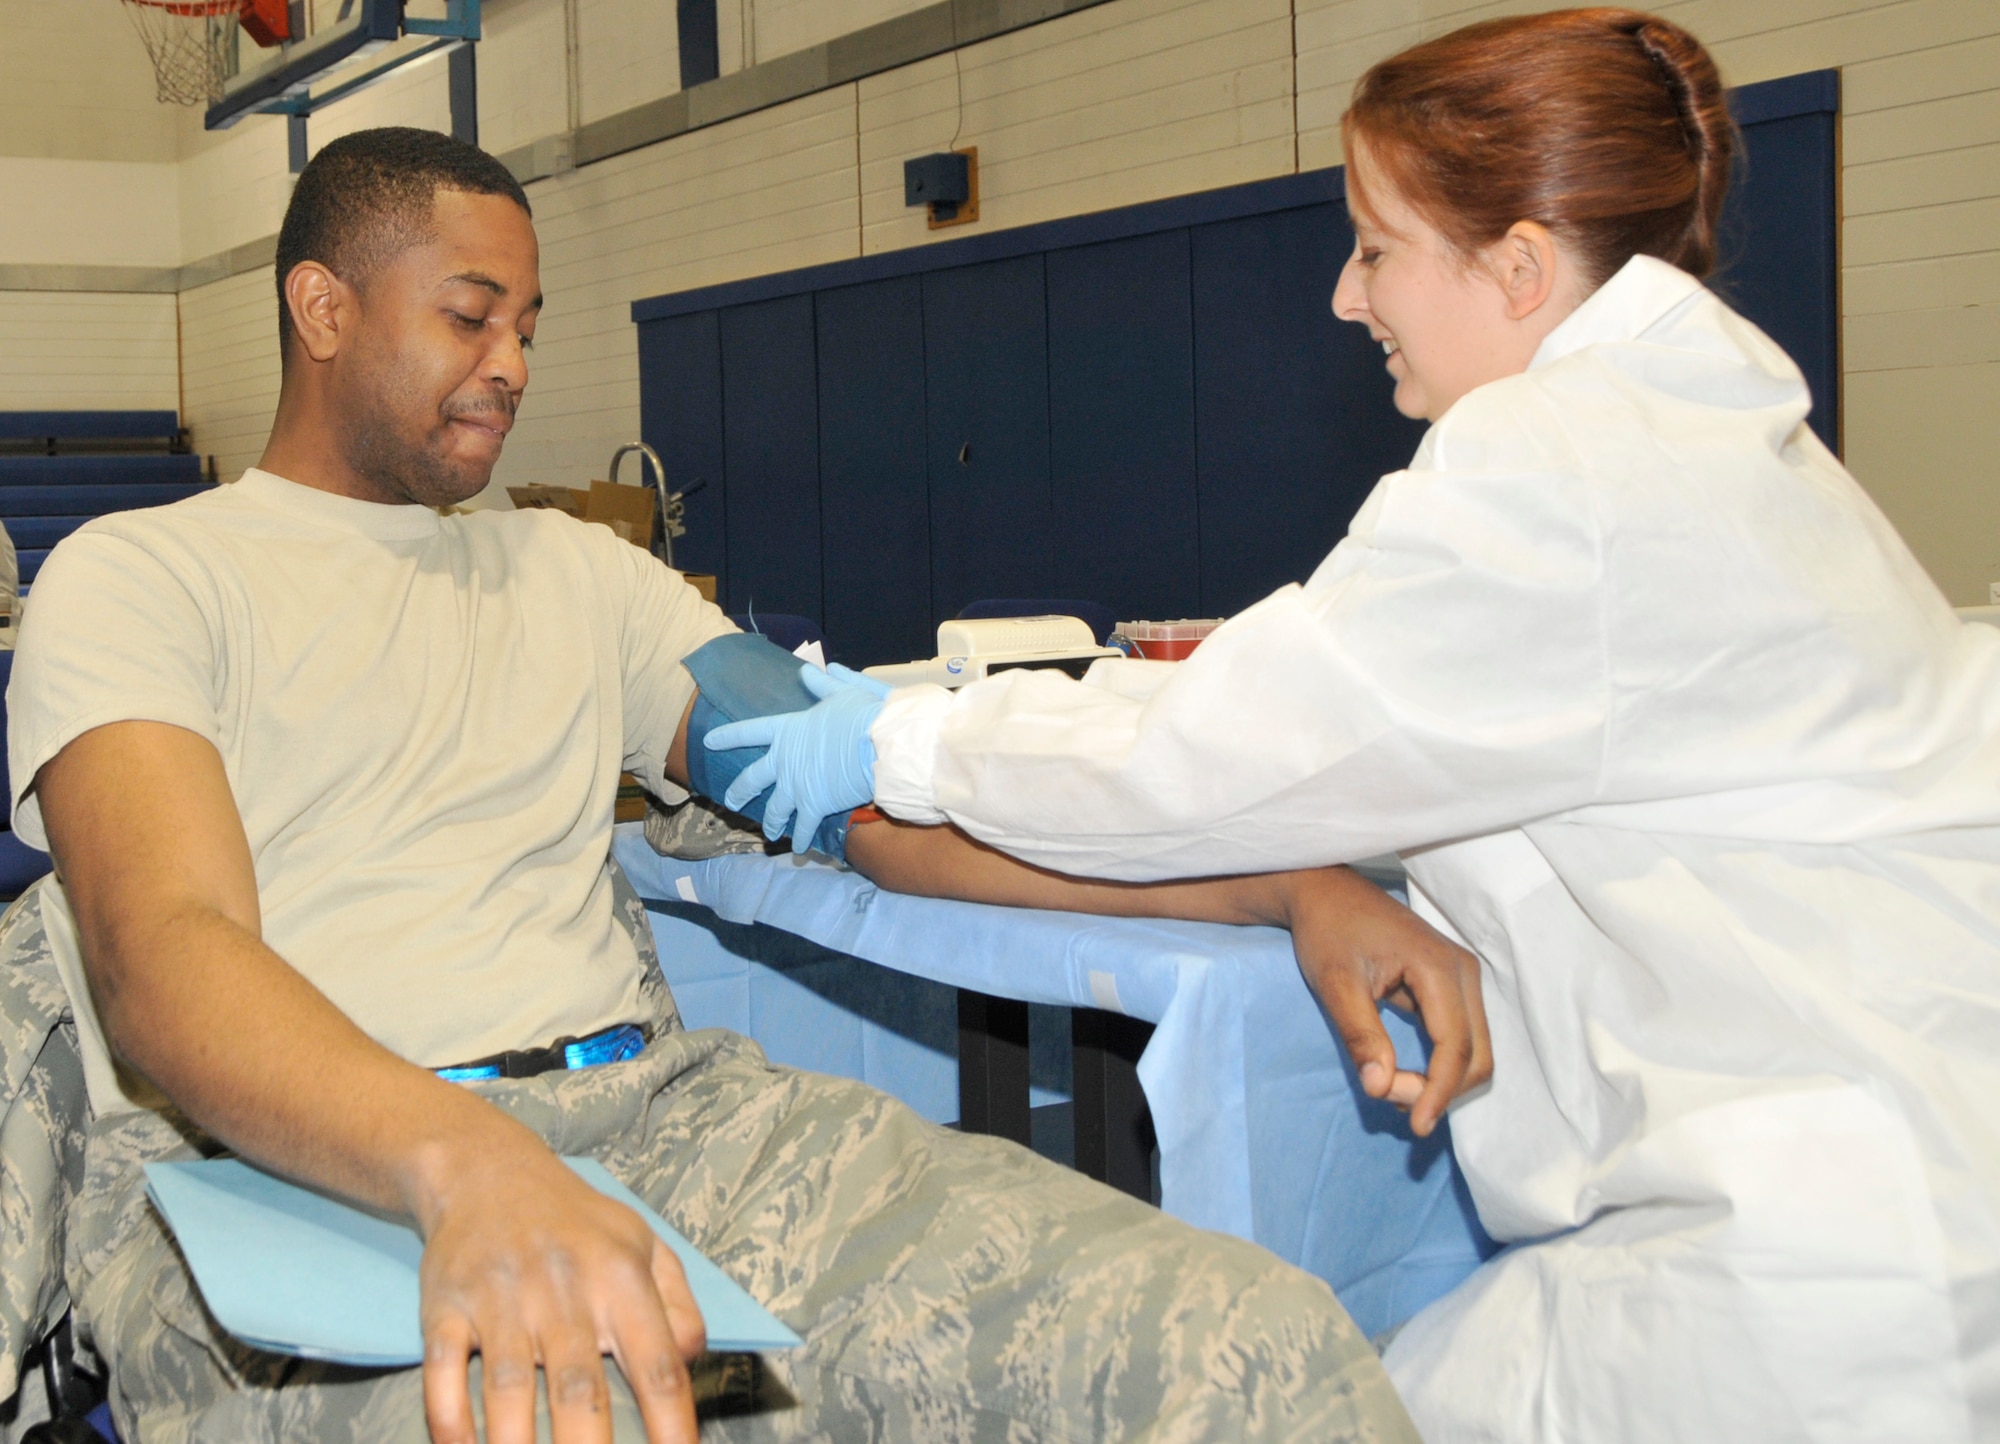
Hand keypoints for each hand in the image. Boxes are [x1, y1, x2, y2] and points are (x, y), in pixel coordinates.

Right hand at [414, 1127, 705, 1443]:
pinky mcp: (445, 1304)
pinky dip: (449, 1421)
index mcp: (620, 1278)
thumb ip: (677, 1305)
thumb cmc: (577, 1221)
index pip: (658, 1363)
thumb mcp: (642, 1244)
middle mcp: (562, 1288)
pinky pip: (443, 1372)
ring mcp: (500, 1297)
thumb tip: (691, 1361)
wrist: (487, 1170)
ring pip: (506, 1388)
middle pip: (577, 1387)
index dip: (673, 1425)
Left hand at [703, 663, 888, 853]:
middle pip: (753, 778)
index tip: (708, 742)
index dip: (728, 736)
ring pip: (775, 809)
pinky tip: (798, 849)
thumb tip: (808, 670)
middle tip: (730, 801)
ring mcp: (796, 787)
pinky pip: (803, 828)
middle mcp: (784, 761)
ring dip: (771, 822)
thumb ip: (822, 684)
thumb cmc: (862, 716)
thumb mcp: (841, 693)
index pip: (750, 732)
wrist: (878, 746)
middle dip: (740, 791)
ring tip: (768, 833)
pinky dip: (800, 840)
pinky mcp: (814, 806)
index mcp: (787, 731)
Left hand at [1282, 868, 1490, 1137]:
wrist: (1325, 893)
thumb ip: (1360, 1035)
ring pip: (1473, 1050)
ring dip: (1441, 1081)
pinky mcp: (1453, 984)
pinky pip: (1461, 1037)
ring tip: (1391, 1088)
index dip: (1438, 1092)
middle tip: (1389, 1100)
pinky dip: (1439, 1065)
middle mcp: (1463, 971)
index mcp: (1439, 967)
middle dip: (1440, 1090)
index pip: (1456, 1047)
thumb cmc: (1328, 932)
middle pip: (1477, 1055)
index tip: (1416, 1127)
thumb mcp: (1335, 984)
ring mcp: (1462, 976)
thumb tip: (1380, 1088)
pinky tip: (1403, 1075)